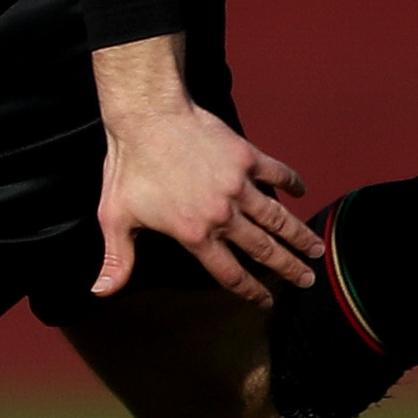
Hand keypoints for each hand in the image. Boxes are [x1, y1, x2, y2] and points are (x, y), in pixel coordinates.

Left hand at [87, 71, 317, 302]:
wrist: (147, 117)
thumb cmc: (128, 167)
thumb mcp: (115, 217)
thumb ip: (117, 259)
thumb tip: (100, 291)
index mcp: (194, 233)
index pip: (229, 272)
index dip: (250, 290)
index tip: (266, 300)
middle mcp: (223, 215)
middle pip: (263, 250)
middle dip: (287, 268)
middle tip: (308, 280)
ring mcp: (238, 185)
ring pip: (278, 218)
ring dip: (300, 236)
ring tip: (318, 249)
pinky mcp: (246, 157)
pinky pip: (278, 173)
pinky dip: (292, 182)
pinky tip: (302, 191)